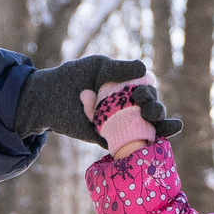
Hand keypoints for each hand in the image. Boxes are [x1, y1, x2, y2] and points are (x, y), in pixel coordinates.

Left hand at [13, 55, 182, 146]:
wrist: (48, 98)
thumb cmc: (73, 78)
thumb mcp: (97, 68)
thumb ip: (118, 69)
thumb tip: (144, 69)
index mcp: (128, 86)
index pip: (149, 90)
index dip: (150, 93)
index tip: (140, 94)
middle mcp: (128, 106)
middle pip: (152, 110)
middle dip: (156, 110)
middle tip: (146, 109)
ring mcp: (121, 124)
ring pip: (148, 128)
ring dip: (160, 127)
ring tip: (164, 126)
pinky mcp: (111, 139)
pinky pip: (130, 145)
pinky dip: (145, 146)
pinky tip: (158, 144)